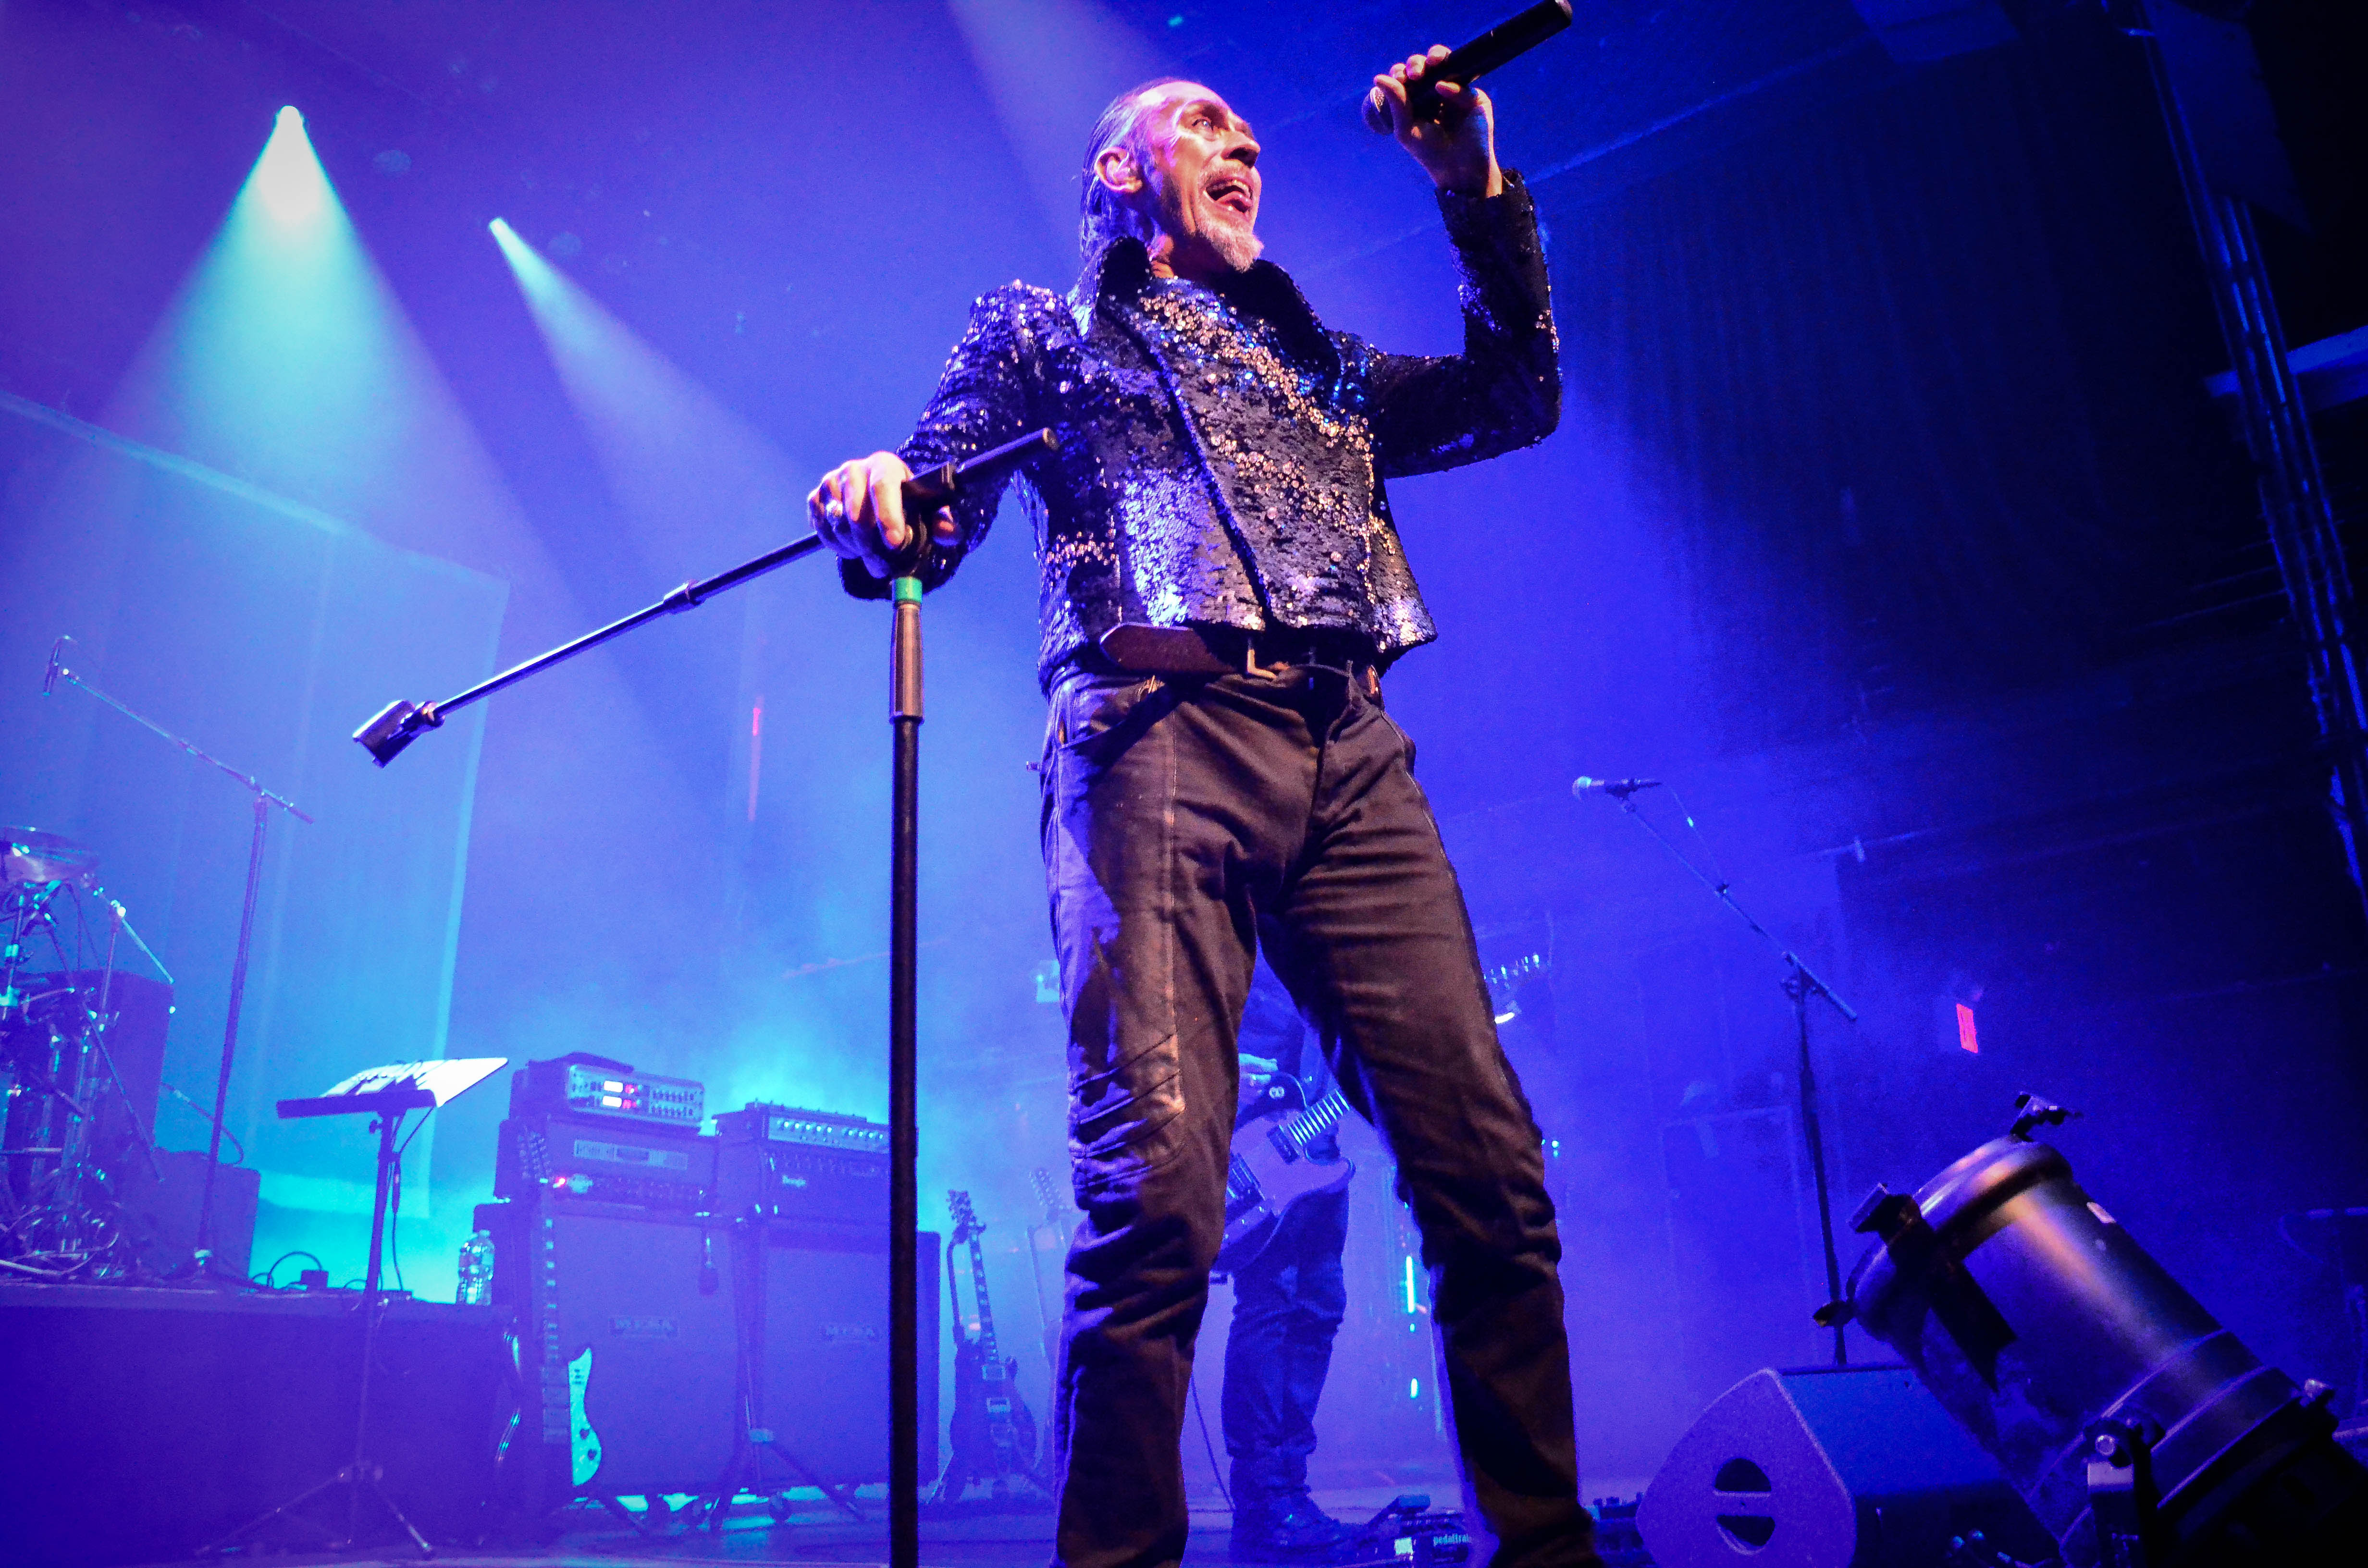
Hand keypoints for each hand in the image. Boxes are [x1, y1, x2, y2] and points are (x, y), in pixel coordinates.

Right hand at [807, 451, 958, 578]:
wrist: (879, 495)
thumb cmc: (906, 502)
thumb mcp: (927, 509)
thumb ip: (940, 521)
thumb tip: (951, 534)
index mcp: (884, 466)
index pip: (883, 487)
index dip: (888, 516)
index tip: (895, 543)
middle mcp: (854, 468)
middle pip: (856, 510)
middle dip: (870, 544)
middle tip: (881, 568)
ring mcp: (832, 482)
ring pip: (837, 522)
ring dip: (853, 547)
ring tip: (868, 556)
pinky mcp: (816, 498)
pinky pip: (820, 527)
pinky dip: (835, 544)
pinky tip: (851, 549)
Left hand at [1364, 46, 1502, 197]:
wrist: (1457, 168)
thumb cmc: (1429, 152)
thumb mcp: (1406, 129)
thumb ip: (1396, 103)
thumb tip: (1378, 77)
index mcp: (1416, 98)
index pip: (1406, 76)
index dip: (1401, 71)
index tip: (1399, 78)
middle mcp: (1435, 91)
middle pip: (1425, 64)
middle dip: (1417, 63)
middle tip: (1414, 74)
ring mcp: (1455, 91)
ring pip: (1446, 62)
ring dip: (1436, 56)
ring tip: (1431, 63)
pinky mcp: (1474, 97)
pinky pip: (1463, 84)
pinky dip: (1451, 85)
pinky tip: (1442, 89)